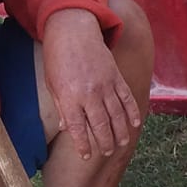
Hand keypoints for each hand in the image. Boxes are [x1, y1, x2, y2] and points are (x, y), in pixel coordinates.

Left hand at [41, 9, 140, 160]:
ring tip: (122, 144)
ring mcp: (105, 86)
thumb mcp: (52, 84)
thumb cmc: (57, 58)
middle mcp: (89, 94)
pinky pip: (126, 98)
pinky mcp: (116, 77)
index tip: (87, 155)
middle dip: (105, 142)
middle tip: (108, 152)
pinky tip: (134, 123)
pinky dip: (132, 111)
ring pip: (116, 115)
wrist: (73, 31)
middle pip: (100, 125)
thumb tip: (67, 128)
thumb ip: (61, 107)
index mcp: (69, 98)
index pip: (78, 129)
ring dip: (120, 132)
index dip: (84, 145)